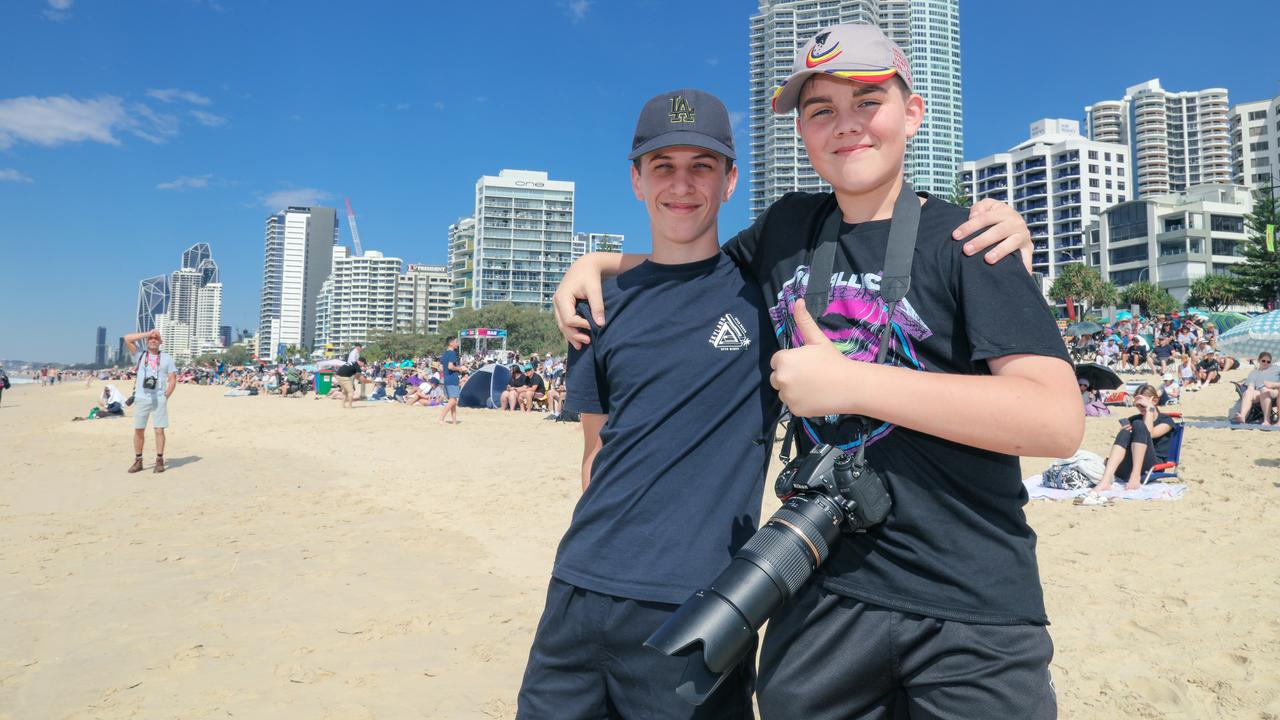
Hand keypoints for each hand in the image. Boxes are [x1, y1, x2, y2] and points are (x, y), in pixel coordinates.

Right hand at [553, 257, 606, 349]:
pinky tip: (576, 338)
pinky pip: (563, 321)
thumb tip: (600, 324)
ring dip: (571, 335)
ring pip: (562, 324)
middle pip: (563, 324)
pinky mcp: (561, 306)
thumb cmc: (590, 276)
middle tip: (588, 342)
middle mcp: (556, 302)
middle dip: (574, 335)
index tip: (593, 327)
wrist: (585, 265)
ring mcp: (557, 304)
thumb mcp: (595, 289)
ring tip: (581, 346)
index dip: (580, 326)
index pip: (569, 319)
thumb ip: (597, 306)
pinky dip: (570, 330)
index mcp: (562, 297)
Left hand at [769, 299, 855, 417]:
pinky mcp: (794, 410)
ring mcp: (787, 396)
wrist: (850, 385)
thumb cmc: (833, 360)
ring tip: (813, 386)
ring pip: (784, 392)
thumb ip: (804, 321)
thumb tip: (797, 300)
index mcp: (783, 360)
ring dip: (793, 390)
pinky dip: (800, 402)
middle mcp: (781, 378)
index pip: (777, 361)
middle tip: (810, 375)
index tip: (806, 363)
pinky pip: (792, 405)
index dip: (791, 362)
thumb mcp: (817, 339)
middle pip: (777, 378)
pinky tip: (815, 397)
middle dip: (789, 376)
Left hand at [952, 199, 1032, 271]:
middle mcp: (1015, 222)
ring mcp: (1022, 235)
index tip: (955, 236)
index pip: (984, 218)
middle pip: (998, 231)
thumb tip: (973, 216)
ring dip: (1000, 251)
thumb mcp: (987, 207)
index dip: (969, 226)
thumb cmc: (994, 217)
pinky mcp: (1028, 248)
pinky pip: (1026, 257)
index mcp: (1003, 211)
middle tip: (966, 250)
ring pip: (1011, 243)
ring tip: (987, 260)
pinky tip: (1019, 273)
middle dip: (981, 241)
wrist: (1015, 223)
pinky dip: (1024, 266)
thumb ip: (979, 208)